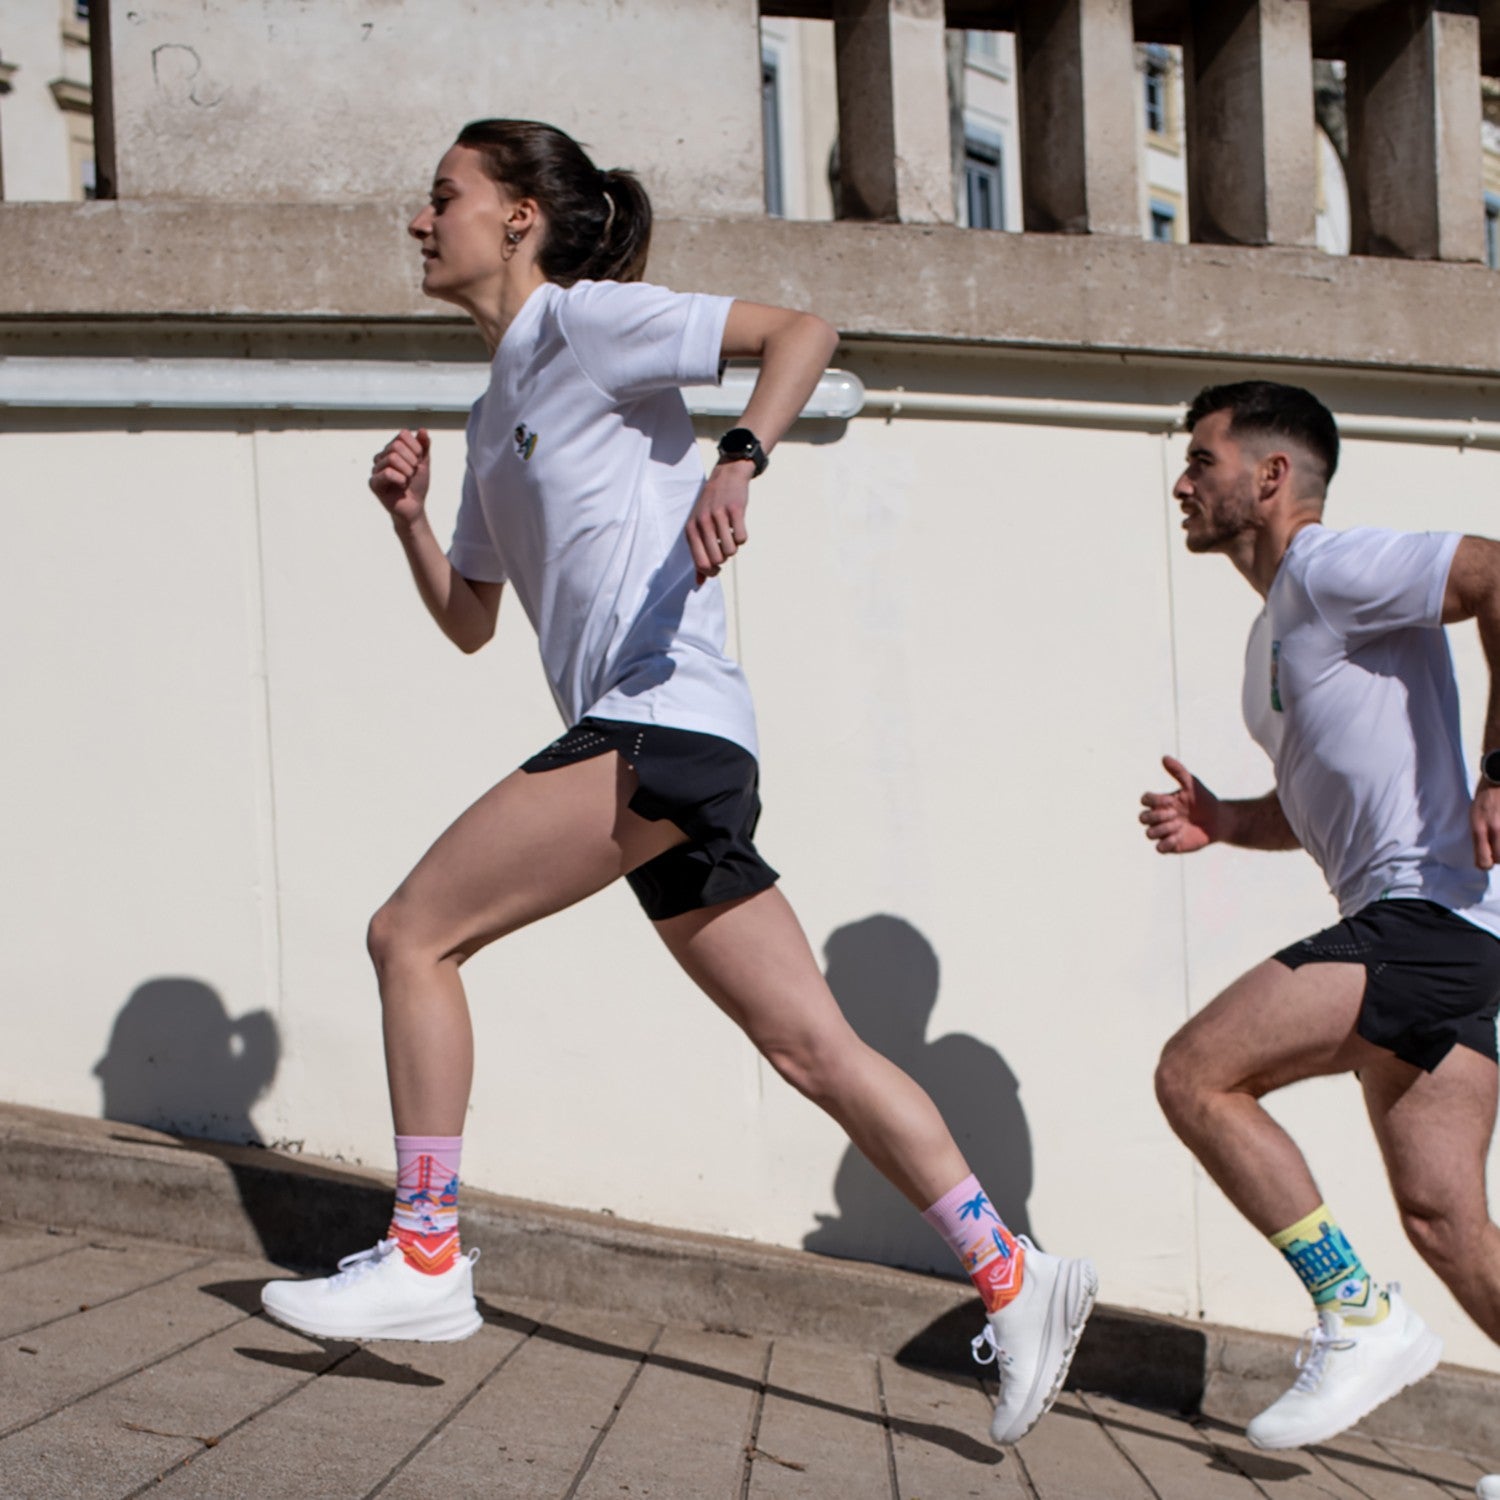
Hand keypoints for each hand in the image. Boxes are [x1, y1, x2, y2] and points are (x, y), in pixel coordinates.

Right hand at [370, 428, 430, 527]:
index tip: (419, 460)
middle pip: (396, 445)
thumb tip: (423, 429)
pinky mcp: (373, 483)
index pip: (402, 434)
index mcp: (392, 448)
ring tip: (408, 480)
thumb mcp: (424, 462)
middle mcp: (381, 456)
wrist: (415, 506)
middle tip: (413, 472)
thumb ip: (424, 446)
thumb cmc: (417, 484)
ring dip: (407, 471)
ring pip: (392, 458)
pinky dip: (400, 479)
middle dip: (412, 460)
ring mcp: (375, 469)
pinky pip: (387, 473)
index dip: (416, 447)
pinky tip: (402, 486)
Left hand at [686, 462, 749, 584]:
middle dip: (724, 558)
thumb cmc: (710, 507)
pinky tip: (738, 526)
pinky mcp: (735, 510)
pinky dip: (742, 537)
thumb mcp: (698, 528)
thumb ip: (698, 555)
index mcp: (691, 530)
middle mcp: (702, 523)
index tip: (717, 567)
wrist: (726, 476)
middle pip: (717, 559)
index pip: (700, 563)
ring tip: (730, 535)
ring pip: (731, 550)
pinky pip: (742, 538)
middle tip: (725, 547)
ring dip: (734, 547)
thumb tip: (699, 583)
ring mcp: (718, 516)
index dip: (712, 571)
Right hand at [1140, 755, 1221, 853]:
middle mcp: (1159, 817)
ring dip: (1163, 829)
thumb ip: (1178, 771)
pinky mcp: (1172, 846)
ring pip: (1149, 834)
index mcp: (1161, 802)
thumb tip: (1164, 757)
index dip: (1153, 801)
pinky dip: (1167, 843)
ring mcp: (1164, 832)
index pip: (1144, 800)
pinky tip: (1180, 836)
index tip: (1171, 800)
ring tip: (1180, 825)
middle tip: (1175, 814)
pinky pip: (1159, 848)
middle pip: (1142, 818)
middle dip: (1156, 816)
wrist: (1219, 820)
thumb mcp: (1192, 784)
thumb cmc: (1203, 800)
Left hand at [1472, 782, 1499, 869]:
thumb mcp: (1474, 817)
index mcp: (1479, 828)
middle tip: (1496, 850)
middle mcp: (1495, 829)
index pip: (1483, 860)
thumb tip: (1483, 854)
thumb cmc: (1484, 799)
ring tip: (1498, 838)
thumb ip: (1479, 836)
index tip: (1486, 863)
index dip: (1485, 864)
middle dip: (1498, 857)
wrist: (1497, 780)